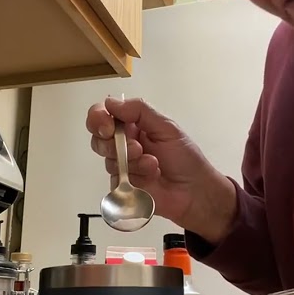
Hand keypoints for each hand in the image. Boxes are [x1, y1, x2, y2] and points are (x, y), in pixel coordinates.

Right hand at [84, 97, 235, 240]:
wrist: (195, 192)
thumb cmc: (186, 160)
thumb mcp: (167, 128)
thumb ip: (139, 111)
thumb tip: (111, 102)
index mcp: (133, 126)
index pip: (103, 115)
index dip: (98, 118)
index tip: (108, 126)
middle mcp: (124, 145)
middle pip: (99, 139)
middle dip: (114, 143)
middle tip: (136, 148)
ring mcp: (123, 166)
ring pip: (108, 160)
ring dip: (132, 161)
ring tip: (153, 164)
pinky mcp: (123, 187)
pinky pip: (115, 180)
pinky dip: (134, 177)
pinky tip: (151, 177)